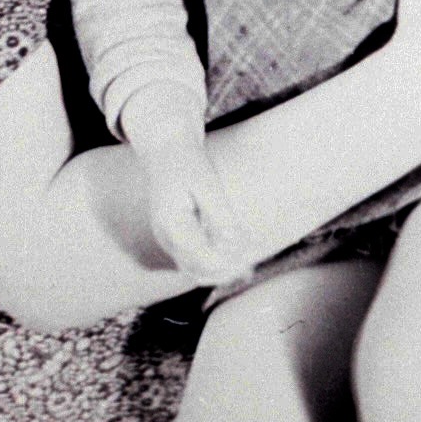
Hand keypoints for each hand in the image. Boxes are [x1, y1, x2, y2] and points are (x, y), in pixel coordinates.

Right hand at [137, 127, 254, 282]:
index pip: (202, 257)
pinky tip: (235, 257)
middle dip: (227, 270)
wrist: (166, 150)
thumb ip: (220, 214)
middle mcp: (166, 238)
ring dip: (220, 271)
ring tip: (248, 266)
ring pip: (195, 270)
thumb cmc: (188, 163)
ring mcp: (168, 240)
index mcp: (172, 224)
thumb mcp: (207, 183)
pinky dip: (213, 263)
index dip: (228, 261)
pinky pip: (193, 261)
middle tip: (253, 264)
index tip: (252, 255)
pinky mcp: (174, 239)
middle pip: (198, 269)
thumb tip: (235, 242)